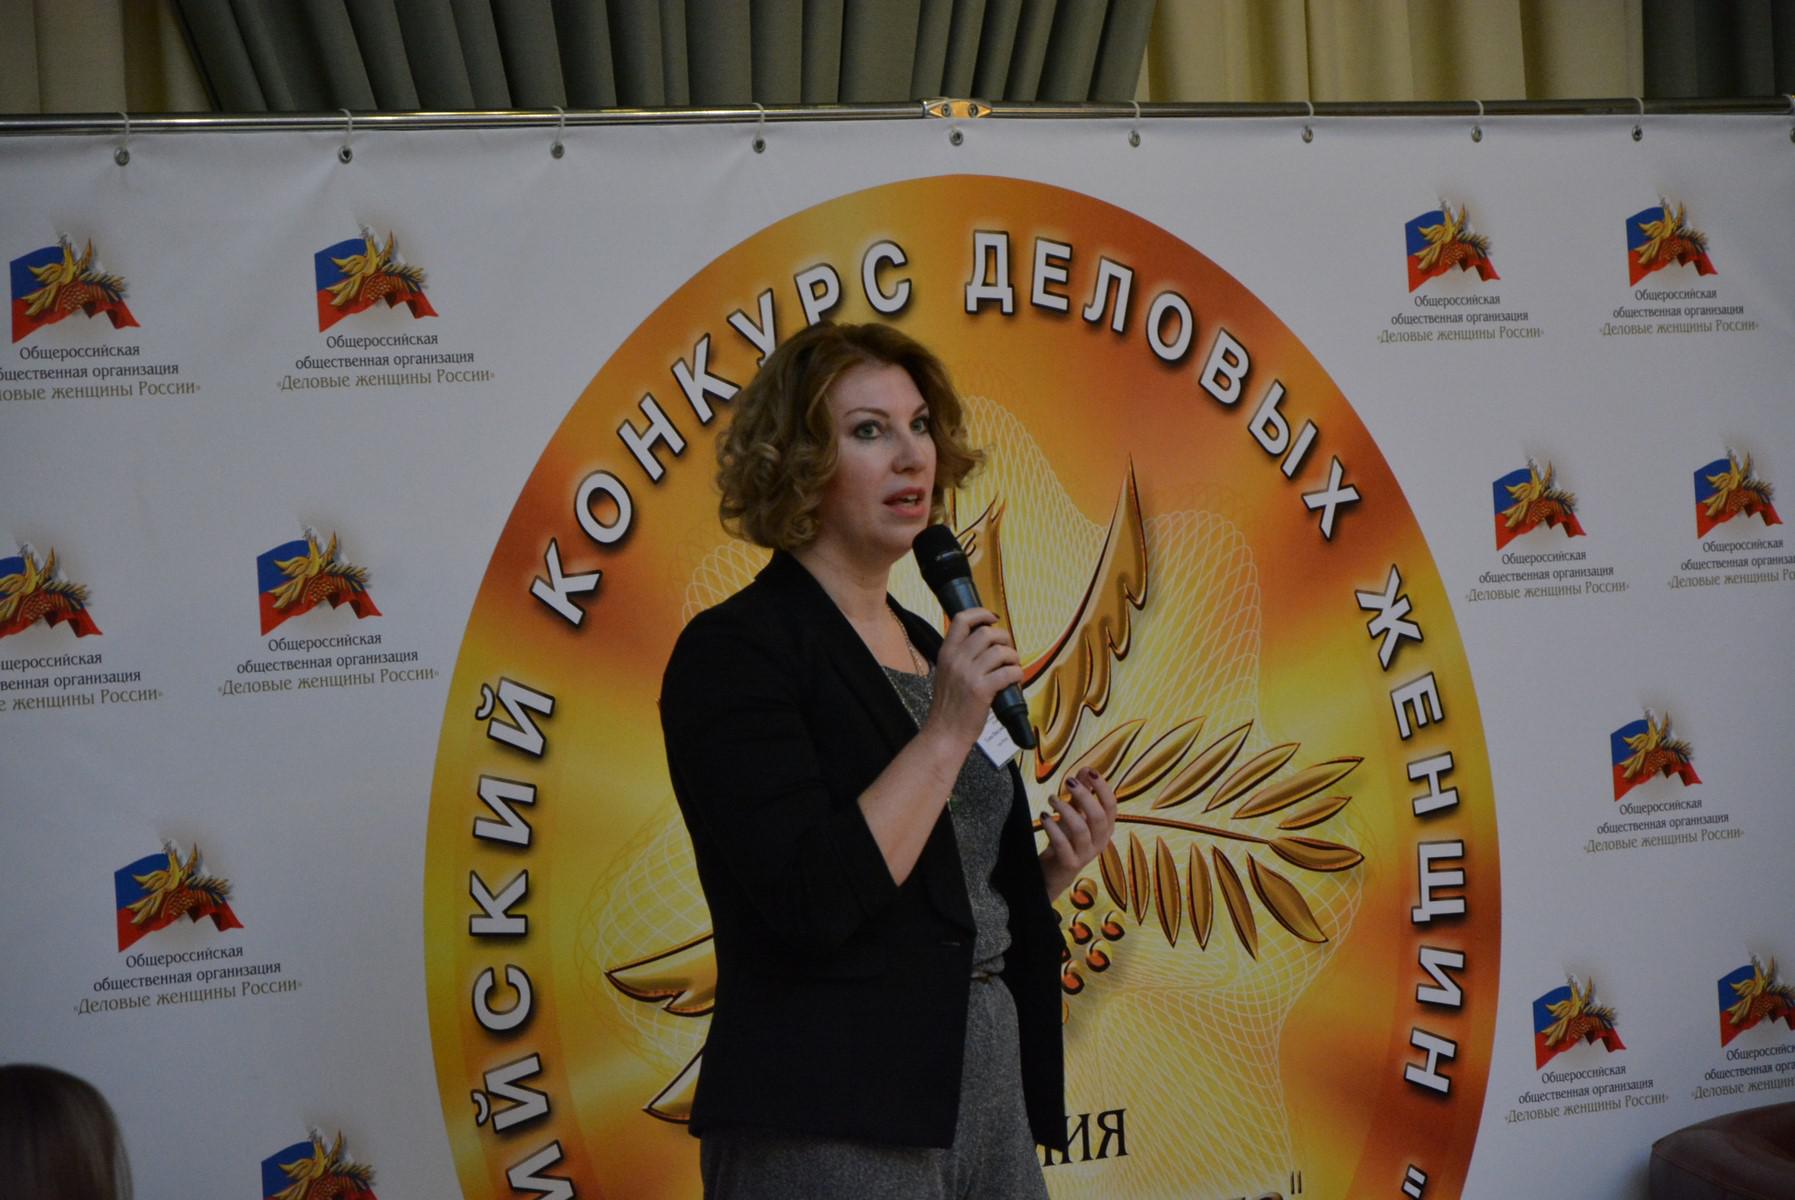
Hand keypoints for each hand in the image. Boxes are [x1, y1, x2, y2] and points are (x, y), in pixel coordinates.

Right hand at [921, 607, 1020, 748]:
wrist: (944, 733)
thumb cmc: (948, 706)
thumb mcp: (946, 674)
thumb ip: (960, 657)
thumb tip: (986, 644)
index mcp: (946, 653)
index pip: (962, 619)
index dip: (981, 614)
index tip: (992, 619)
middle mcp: (956, 660)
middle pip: (986, 633)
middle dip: (1004, 638)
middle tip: (1007, 651)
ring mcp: (968, 674)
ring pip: (1000, 651)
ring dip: (1013, 657)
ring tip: (1013, 666)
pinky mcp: (981, 690)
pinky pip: (1008, 672)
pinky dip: (1017, 673)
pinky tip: (1016, 679)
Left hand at [1040, 768, 1117, 899]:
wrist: (1054, 873)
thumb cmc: (1067, 840)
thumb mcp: (1075, 815)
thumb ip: (1081, 794)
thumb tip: (1086, 770)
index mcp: (1105, 829)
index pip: (1112, 807)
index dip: (1102, 788)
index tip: (1089, 771)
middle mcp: (1100, 842)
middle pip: (1099, 817)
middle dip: (1085, 796)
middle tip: (1068, 782)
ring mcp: (1085, 855)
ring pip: (1081, 829)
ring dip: (1065, 810)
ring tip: (1052, 799)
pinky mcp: (1069, 863)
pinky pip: (1062, 844)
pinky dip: (1052, 828)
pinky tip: (1044, 816)